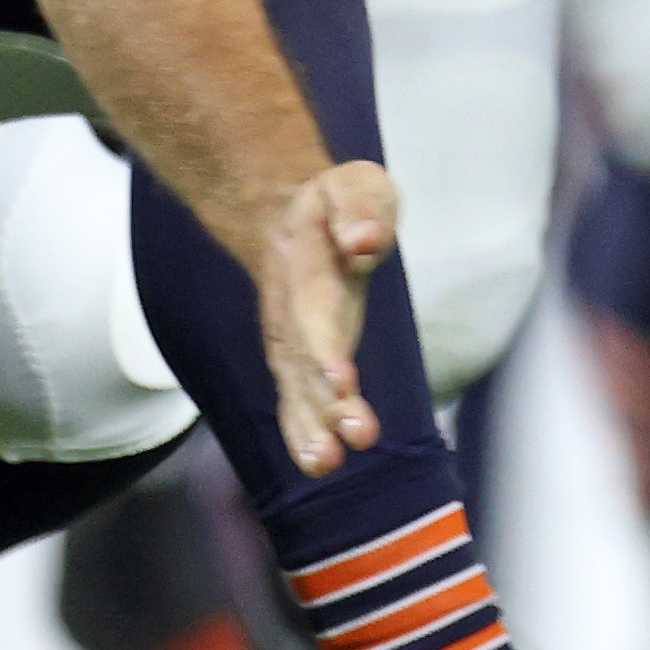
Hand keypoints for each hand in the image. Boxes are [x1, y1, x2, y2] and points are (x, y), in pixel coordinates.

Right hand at [261, 159, 394, 476]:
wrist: (284, 214)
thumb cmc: (334, 202)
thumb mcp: (353, 186)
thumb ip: (359, 210)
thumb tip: (365, 241)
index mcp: (307, 274)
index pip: (316, 316)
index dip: (327, 349)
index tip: (343, 380)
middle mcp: (293, 315)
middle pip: (307, 364)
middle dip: (327, 402)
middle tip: (350, 438)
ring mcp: (291, 341)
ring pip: (297, 389)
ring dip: (311, 427)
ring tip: (325, 463)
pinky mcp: (299, 358)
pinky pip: (297, 397)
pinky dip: (305, 430)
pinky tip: (319, 462)